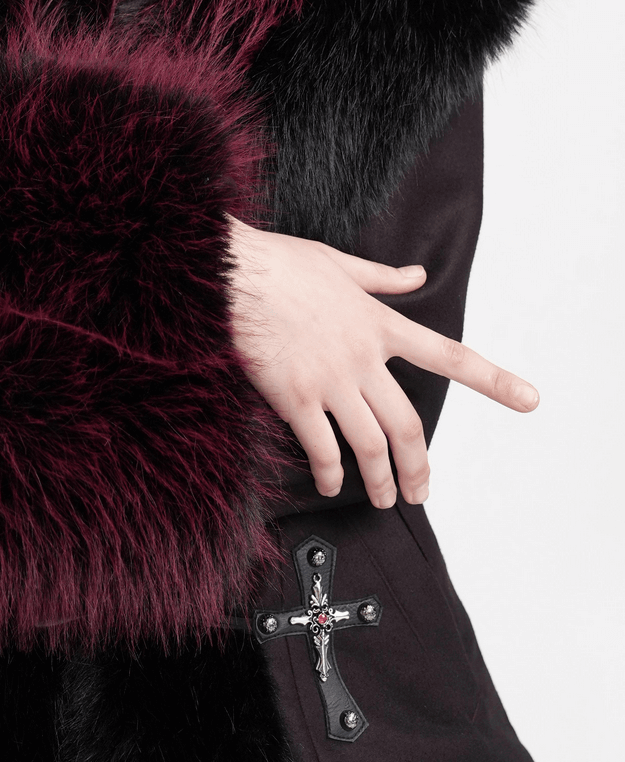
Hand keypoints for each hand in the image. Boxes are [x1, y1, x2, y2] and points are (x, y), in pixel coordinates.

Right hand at [227, 217, 538, 510]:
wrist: (233, 273)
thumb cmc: (279, 263)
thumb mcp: (339, 262)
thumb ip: (383, 277)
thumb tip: (417, 275)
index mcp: (379, 323)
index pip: (448, 355)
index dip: (493, 380)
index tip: (529, 399)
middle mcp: (363, 357)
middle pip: (407, 423)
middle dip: (420, 464)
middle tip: (422, 491)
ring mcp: (331, 380)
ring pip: (372, 444)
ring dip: (382, 479)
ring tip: (384, 499)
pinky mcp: (296, 397)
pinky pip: (323, 448)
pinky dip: (331, 473)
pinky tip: (331, 485)